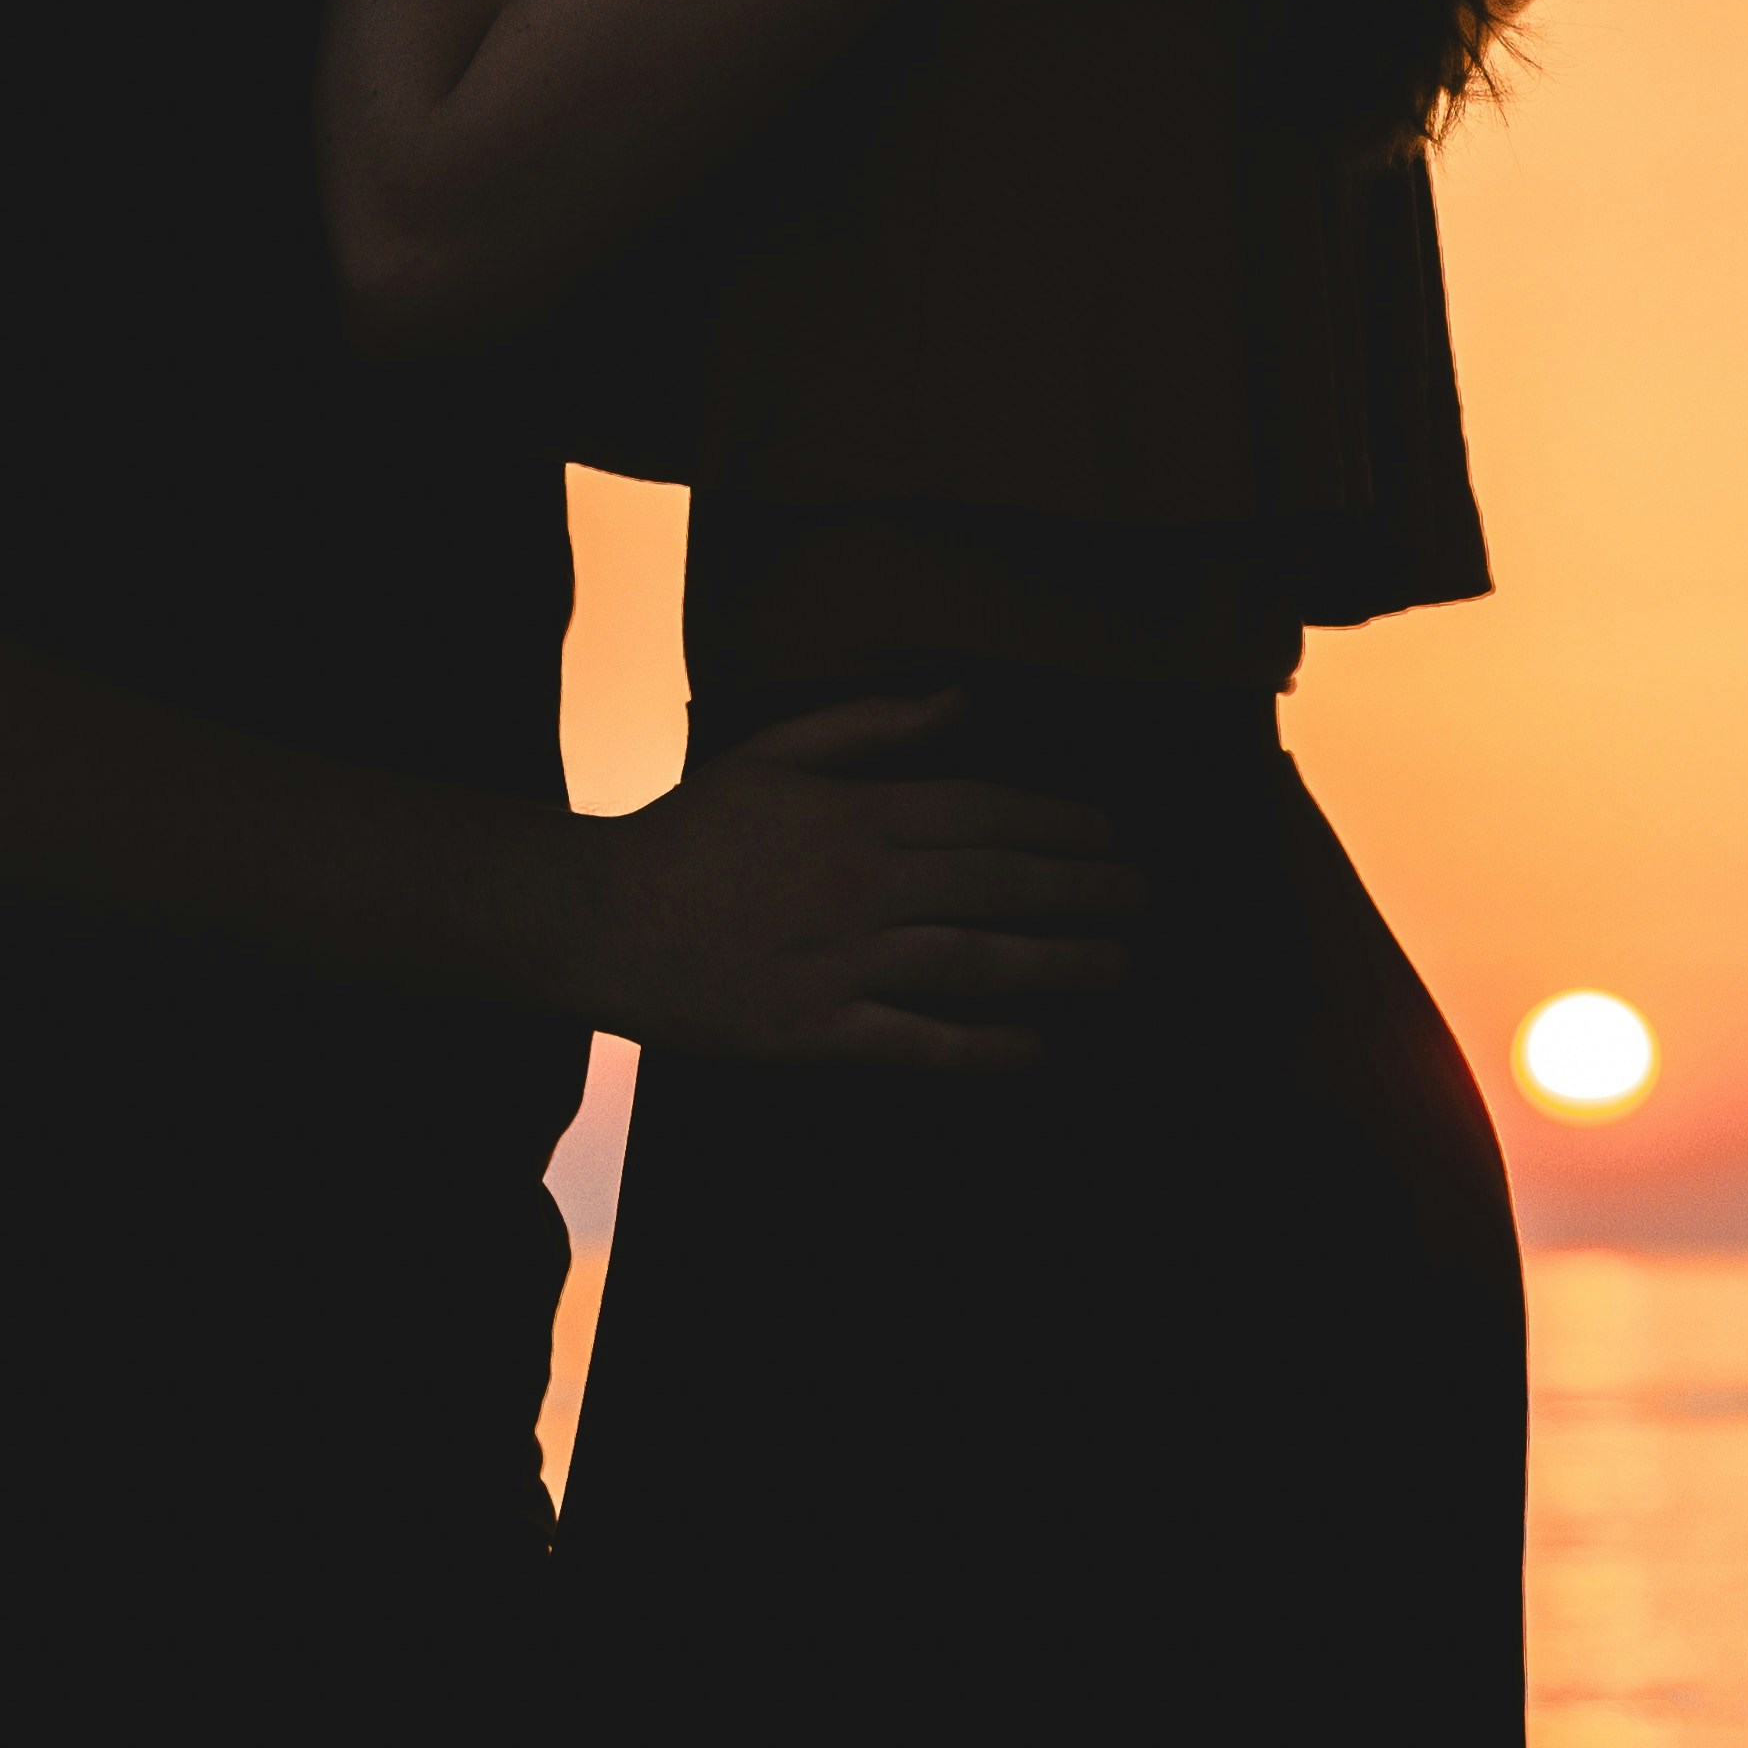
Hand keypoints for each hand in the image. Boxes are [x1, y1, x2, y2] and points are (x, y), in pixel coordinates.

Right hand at [578, 700, 1136, 1072]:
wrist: (602, 919)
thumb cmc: (693, 832)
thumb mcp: (776, 752)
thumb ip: (874, 723)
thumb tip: (964, 698)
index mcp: (857, 814)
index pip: (983, 812)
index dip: (1058, 822)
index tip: (1112, 833)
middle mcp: (863, 885)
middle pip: (997, 884)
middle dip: (1083, 889)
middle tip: (1145, 897)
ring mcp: (842, 961)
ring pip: (974, 961)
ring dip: (1057, 963)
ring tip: (1119, 964)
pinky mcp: (817, 1030)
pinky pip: (919, 1041)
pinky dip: (983, 1049)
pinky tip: (1037, 1050)